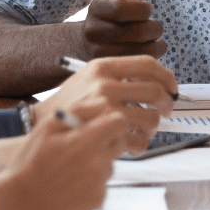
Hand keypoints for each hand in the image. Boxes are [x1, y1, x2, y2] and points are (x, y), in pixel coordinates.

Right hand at [0, 110, 130, 209]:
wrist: (20, 201)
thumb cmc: (31, 160)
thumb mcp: (47, 126)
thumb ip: (79, 109)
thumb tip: (104, 102)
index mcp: (88, 141)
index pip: (120, 122)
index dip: (111, 120)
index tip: (100, 124)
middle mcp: (99, 162)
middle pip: (119, 142)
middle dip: (105, 140)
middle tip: (81, 145)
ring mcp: (100, 183)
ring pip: (110, 163)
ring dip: (97, 161)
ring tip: (70, 166)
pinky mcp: (98, 199)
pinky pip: (103, 182)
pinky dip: (91, 181)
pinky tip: (71, 181)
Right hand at [34, 55, 177, 149]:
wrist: (37, 128)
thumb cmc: (67, 105)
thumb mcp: (86, 78)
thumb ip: (116, 76)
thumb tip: (155, 82)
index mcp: (103, 67)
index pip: (148, 64)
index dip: (167, 76)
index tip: (172, 87)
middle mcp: (105, 86)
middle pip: (155, 91)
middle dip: (166, 104)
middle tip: (164, 112)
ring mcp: (106, 111)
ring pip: (150, 119)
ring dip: (153, 127)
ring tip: (145, 130)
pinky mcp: (106, 135)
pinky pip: (138, 142)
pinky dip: (141, 145)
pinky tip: (133, 145)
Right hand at [75, 0, 165, 58]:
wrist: (86, 44)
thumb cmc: (109, 19)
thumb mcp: (113, 2)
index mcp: (96, 8)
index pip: (121, 8)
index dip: (142, 9)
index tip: (148, 9)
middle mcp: (93, 30)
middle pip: (135, 32)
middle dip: (154, 28)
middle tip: (157, 27)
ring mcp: (99, 52)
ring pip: (141, 50)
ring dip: (157, 45)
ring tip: (156, 40)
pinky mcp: (110, 68)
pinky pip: (139, 63)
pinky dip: (151, 57)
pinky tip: (149, 51)